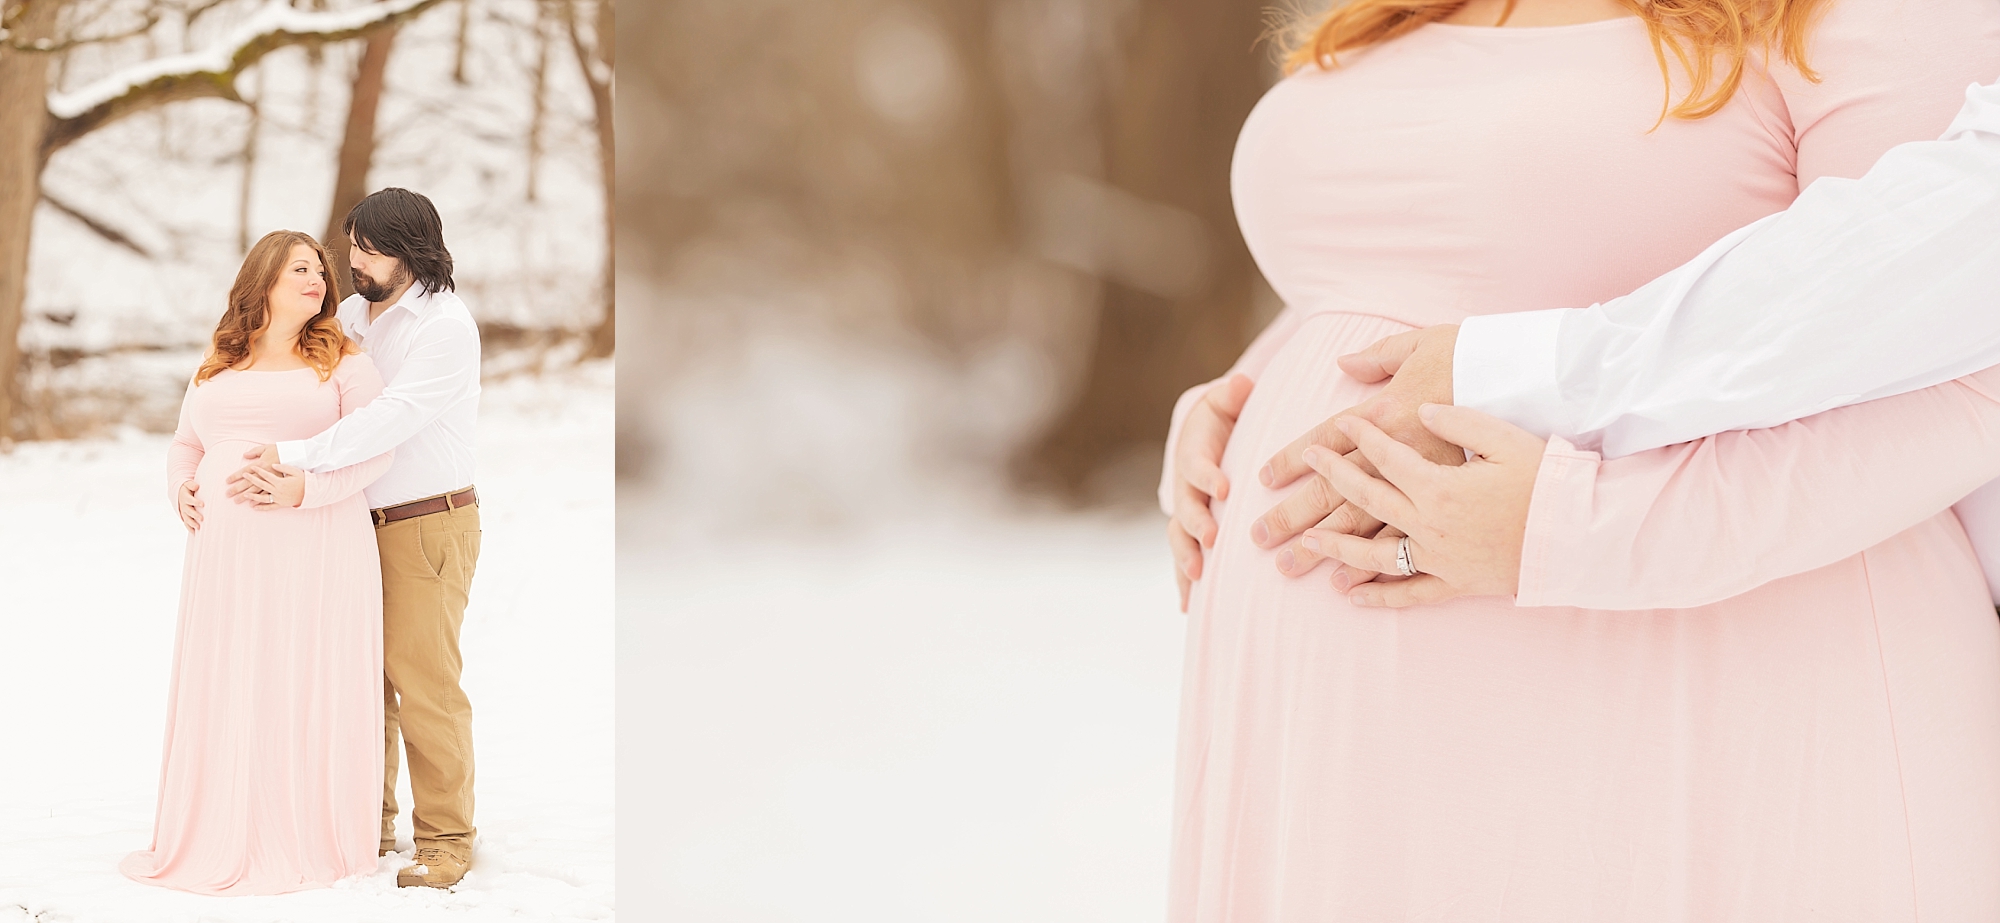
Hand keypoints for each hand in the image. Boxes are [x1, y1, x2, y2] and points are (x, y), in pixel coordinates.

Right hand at [176, 480, 203, 531]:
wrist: (179, 493)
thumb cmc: (188, 488)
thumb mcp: (187, 484)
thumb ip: (191, 485)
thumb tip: (196, 487)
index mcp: (185, 497)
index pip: (190, 500)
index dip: (195, 502)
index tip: (202, 504)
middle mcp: (183, 505)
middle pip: (188, 511)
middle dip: (195, 515)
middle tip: (202, 518)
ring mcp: (183, 512)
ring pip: (187, 518)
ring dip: (192, 523)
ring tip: (198, 527)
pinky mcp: (184, 516)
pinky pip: (186, 523)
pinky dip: (190, 528)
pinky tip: (195, 533)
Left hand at [226, 444, 279, 501]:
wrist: (300, 459)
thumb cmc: (283, 453)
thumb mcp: (268, 448)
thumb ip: (255, 451)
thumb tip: (245, 455)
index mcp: (262, 465)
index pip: (246, 471)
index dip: (235, 476)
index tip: (227, 481)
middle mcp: (266, 476)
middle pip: (249, 484)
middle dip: (237, 489)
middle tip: (227, 494)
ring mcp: (273, 484)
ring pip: (257, 492)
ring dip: (246, 497)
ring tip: (237, 501)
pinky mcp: (280, 489)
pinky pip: (270, 497)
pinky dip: (261, 502)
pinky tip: (253, 505)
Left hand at [237, 463, 306, 508]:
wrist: (311, 491)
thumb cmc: (303, 479)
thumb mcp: (294, 470)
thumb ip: (282, 467)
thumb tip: (272, 465)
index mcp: (280, 481)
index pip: (266, 475)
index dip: (258, 470)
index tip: (251, 467)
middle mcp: (278, 490)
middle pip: (261, 485)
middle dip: (251, 480)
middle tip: (243, 476)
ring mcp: (279, 498)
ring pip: (262, 497)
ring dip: (252, 496)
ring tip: (243, 495)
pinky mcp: (281, 504)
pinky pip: (270, 506)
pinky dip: (261, 507)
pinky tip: (253, 507)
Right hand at [1169, 374, 1253, 611]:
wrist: (1202, 437)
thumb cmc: (1222, 417)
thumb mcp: (1225, 400)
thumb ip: (1231, 394)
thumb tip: (1240, 383)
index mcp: (1193, 454)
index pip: (1197, 464)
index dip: (1207, 474)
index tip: (1224, 486)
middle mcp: (1183, 486)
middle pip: (1184, 507)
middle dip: (1195, 524)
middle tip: (1211, 540)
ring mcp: (1184, 511)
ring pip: (1178, 538)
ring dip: (1185, 558)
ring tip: (1197, 578)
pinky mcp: (1190, 532)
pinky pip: (1184, 559)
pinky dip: (1183, 583)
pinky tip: (1188, 609)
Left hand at [1297, 404, 1545, 606]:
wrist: (1583, 534)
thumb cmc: (1548, 479)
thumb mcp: (1505, 437)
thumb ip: (1456, 421)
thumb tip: (1419, 410)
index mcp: (1438, 484)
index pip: (1385, 454)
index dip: (1360, 435)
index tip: (1340, 423)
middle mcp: (1429, 524)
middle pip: (1367, 499)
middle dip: (1331, 478)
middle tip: (1306, 464)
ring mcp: (1439, 557)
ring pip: (1374, 553)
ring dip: (1335, 546)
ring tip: (1304, 542)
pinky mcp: (1456, 582)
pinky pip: (1410, 594)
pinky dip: (1379, 597)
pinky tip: (1350, 596)